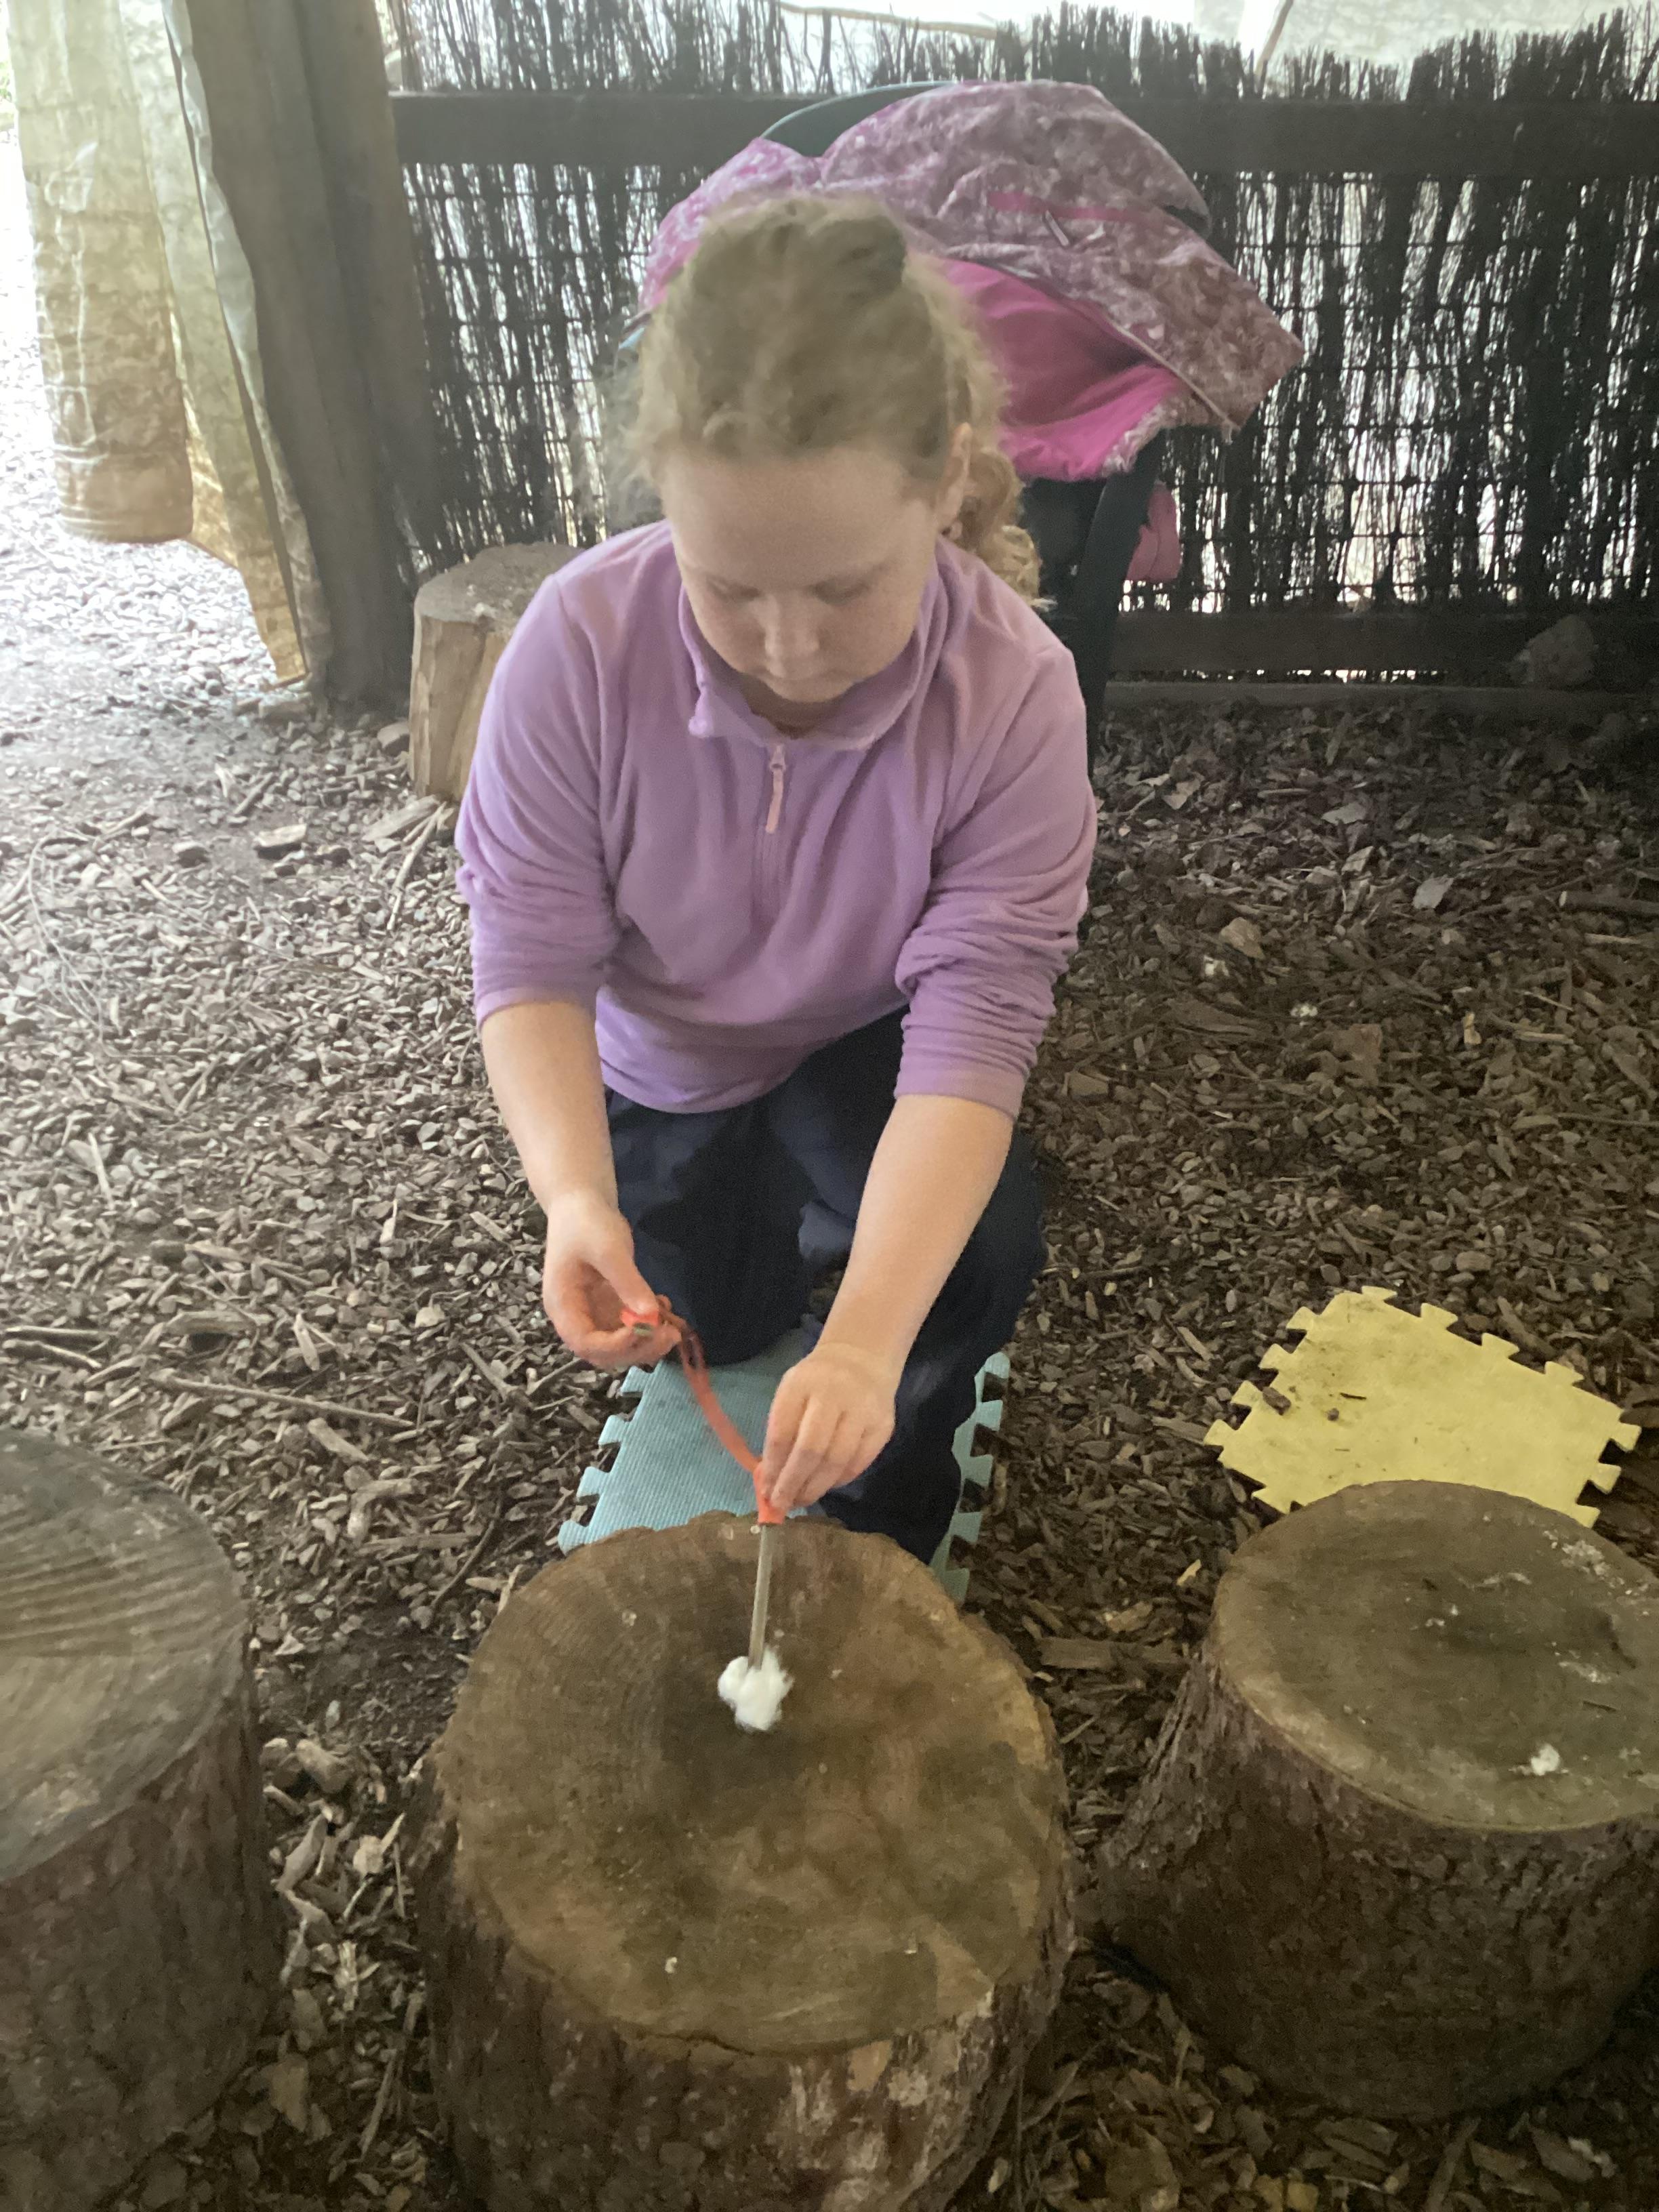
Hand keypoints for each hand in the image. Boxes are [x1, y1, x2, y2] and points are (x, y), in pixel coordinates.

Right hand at [542, 1192, 676, 1369]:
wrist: (582, 1203)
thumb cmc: (586, 1222)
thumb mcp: (607, 1249)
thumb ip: (627, 1283)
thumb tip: (650, 1317)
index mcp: (563, 1306)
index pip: (585, 1343)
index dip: (616, 1346)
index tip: (646, 1330)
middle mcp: (576, 1317)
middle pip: (604, 1352)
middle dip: (637, 1348)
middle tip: (670, 1335)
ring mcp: (594, 1312)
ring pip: (621, 1344)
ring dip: (647, 1341)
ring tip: (673, 1325)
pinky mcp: (611, 1305)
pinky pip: (631, 1326)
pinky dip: (649, 1324)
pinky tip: (664, 1306)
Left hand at [760, 1341, 898, 1513]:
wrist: (862, 1358)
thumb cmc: (816, 1382)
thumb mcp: (791, 1393)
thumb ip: (781, 1430)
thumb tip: (771, 1479)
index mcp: (801, 1384)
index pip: (782, 1433)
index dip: (773, 1467)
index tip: (765, 1491)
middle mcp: (833, 1394)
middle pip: (811, 1450)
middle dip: (793, 1484)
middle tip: (782, 1505)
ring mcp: (862, 1410)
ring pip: (837, 1461)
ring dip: (816, 1488)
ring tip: (802, 1500)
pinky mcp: (883, 1425)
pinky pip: (859, 1463)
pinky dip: (839, 1480)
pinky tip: (826, 1485)